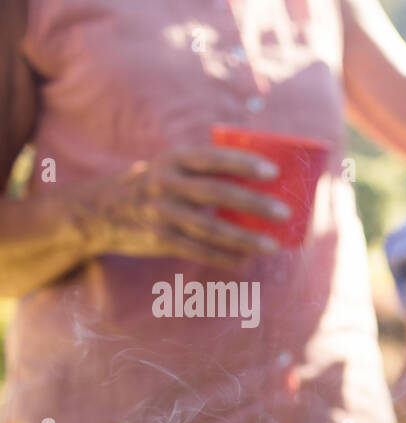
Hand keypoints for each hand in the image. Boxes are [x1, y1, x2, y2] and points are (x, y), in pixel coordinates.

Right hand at [87, 146, 291, 269]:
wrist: (101, 210)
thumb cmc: (155, 185)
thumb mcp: (172, 167)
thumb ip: (206, 171)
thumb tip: (263, 182)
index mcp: (174, 159)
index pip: (213, 159)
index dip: (243, 164)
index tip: (274, 173)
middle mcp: (165, 183)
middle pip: (216, 194)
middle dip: (253, 204)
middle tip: (284, 212)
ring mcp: (161, 212)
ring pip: (210, 229)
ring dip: (245, 239)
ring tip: (273, 246)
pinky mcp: (159, 239)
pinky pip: (198, 250)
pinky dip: (224, 257)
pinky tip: (245, 261)